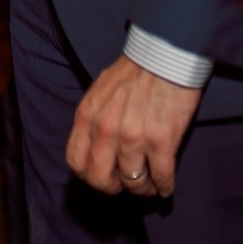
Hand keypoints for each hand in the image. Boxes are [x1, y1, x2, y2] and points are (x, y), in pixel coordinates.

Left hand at [66, 55, 202, 196]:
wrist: (165, 54)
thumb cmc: (134, 71)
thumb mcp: (100, 91)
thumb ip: (93, 119)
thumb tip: (95, 148)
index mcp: (88, 115)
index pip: (76, 162)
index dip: (89, 175)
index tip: (103, 175)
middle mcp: (106, 128)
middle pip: (100, 179)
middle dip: (113, 188)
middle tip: (125, 184)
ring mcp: (134, 136)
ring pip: (133, 182)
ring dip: (143, 188)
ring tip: (150, 185)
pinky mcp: (162, 140)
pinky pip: (161, 176)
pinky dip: (164, 186)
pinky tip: (166, 185)